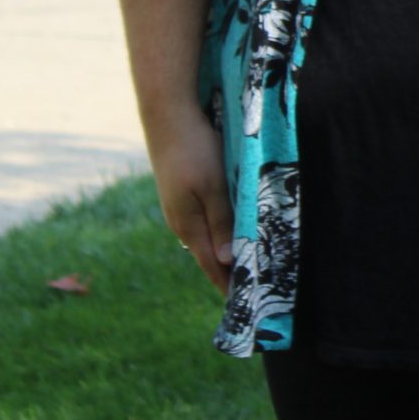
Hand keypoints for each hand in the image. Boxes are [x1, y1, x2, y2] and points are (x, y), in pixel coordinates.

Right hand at [145, 111, 233, 292]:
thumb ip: (221, 223)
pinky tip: (226, 231)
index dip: (227, 285)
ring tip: (242, 266)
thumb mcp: (213, 187)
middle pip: (207, 255)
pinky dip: (217, 232)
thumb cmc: (195, 149)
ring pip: (204, 237)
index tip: (244, 306)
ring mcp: (178, 205)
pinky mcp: (180, 190)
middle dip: (228, 272)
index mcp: (188, 225)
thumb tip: (227, 261)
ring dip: (222, 252)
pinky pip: (202, 220)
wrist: (167, 113)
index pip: (211, 265)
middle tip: (250, 291)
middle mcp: (180, 220)